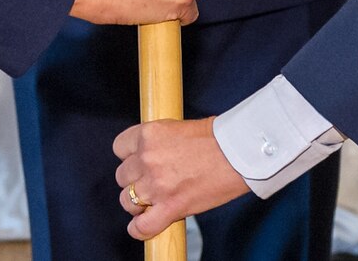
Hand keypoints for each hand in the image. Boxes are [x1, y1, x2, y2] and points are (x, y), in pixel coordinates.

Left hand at [113, 118, 248, 240]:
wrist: (238, 152)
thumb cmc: (216, 138)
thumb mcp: (177, 128)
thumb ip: (159, 143)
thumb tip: (150, 157)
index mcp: (148, 134)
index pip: (119, 148)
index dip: (130, 156)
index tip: (139, 160)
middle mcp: (147, 158)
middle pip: (122, 176)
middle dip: (135, 179)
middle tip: (153, 181)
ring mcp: (156, 185)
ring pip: (127, 201)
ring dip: (138, 202)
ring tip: (154, 200)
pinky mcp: (170, 207)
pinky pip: (142, 226)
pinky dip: (140, 229)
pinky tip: (144, 225)